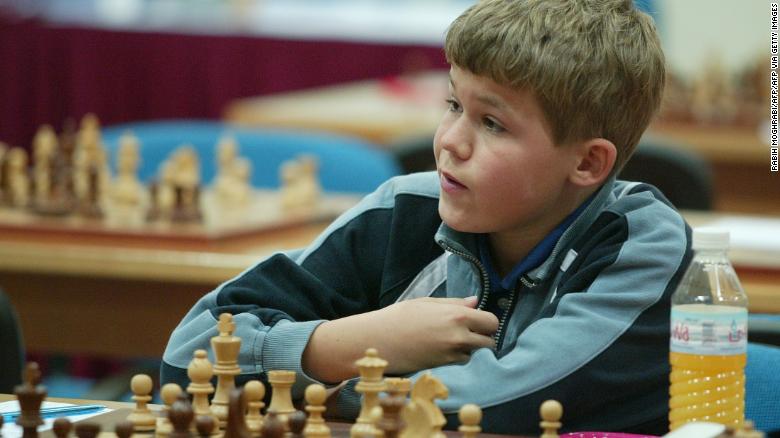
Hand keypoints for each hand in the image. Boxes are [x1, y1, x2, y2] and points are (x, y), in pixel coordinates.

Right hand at [302, 296, 497, 381]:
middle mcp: (459, 335)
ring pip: (475, 352)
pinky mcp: (443, 365)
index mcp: (457, 315)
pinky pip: (461, 360)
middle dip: (482, 336)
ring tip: (449, 338)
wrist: (379, 340)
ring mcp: (451, 353)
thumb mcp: (427, 303)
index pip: (491, 321)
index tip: (477, 319)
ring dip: (469, 347)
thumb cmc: (399, 317)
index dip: (486, 321)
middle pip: (489, 340)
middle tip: (468, 331)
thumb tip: (475, 301)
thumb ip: (454, 303)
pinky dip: (457, 356)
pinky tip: (440, 347)